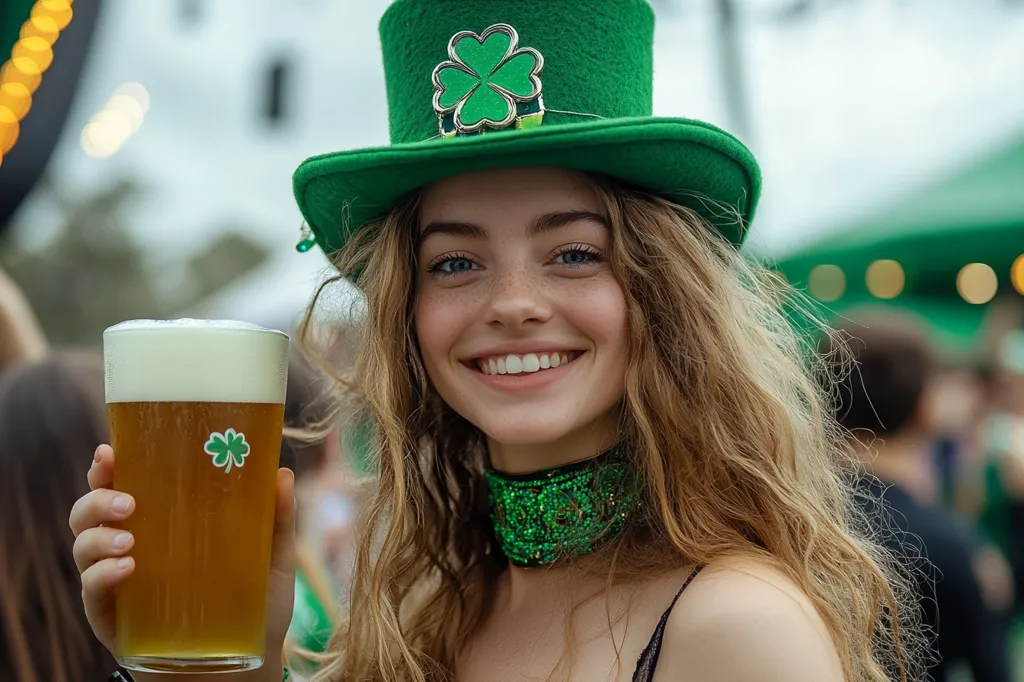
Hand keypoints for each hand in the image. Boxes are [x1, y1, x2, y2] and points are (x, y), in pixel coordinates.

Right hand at [70, 445, 297, 680]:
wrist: (243, 666)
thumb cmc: (253, 606)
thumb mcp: (271, 559)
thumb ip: (276, 519)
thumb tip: (281, 473)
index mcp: (159, 524)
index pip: (122, 486)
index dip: (106, 468)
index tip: (109, 451)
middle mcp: (129, 548)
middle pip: (89, 512)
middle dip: (97, 499)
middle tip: (128, 502)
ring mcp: (116, 584)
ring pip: (82, 547)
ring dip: (97, 538)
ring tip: (129, 541)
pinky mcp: (112, 619)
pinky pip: (91, 592)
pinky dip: (102, 576)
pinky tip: (126, 570)